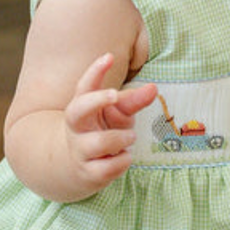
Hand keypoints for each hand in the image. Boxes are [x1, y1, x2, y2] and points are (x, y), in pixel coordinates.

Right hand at [63, 53, 156, 193]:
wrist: (76, 167)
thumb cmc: (102, 131)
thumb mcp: (117, 114)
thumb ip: (134, 101)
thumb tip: (153, 88)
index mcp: (82, 108)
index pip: (84, 86)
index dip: (95, 71)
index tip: (109, 56)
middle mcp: (76, 127)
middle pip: (77, 110)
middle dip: (95, 101)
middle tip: (114, 95)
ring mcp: (79, 150)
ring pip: (99, 142)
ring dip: (121, 139)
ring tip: (129, 138)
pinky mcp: (87, 173)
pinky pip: (107, 168)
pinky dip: (121, 162)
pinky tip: (122, 158)